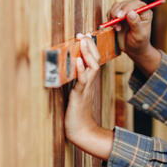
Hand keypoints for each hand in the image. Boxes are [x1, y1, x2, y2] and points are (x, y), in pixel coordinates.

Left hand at [64, 34, 113, 160]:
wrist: (81, 132)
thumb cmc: (76, 115)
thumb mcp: (76, 95)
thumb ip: (76, 84)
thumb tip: (70, 72)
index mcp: (88, 82)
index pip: (93, 61)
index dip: (91, 48)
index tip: (86, 35)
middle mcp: (89, 83)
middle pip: (95, 60)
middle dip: (90, 46)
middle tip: (83, 34)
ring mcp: (86, 89)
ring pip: (92, 68)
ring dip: (87, 53)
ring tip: (82, 41)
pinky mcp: (79, 96)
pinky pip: (83, 80)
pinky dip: (81, 69)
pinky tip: (78, 60)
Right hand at [108, 0, 161, 75]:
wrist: (132, 49)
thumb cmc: (139, 43)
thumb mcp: (139, 36)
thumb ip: (136, 24)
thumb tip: (131, 12)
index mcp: (145, 12)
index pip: (136, 3)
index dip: (127, 7)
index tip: (120, 16)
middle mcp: (136, 10)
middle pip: (125, 3)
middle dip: (118, 13)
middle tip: (115, 24)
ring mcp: (127, 11)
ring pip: (117, 6)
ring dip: (113, 16)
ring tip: (117, 28)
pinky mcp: (119, 15)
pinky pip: (111, 11)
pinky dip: (110, 18)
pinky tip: (114, 27)